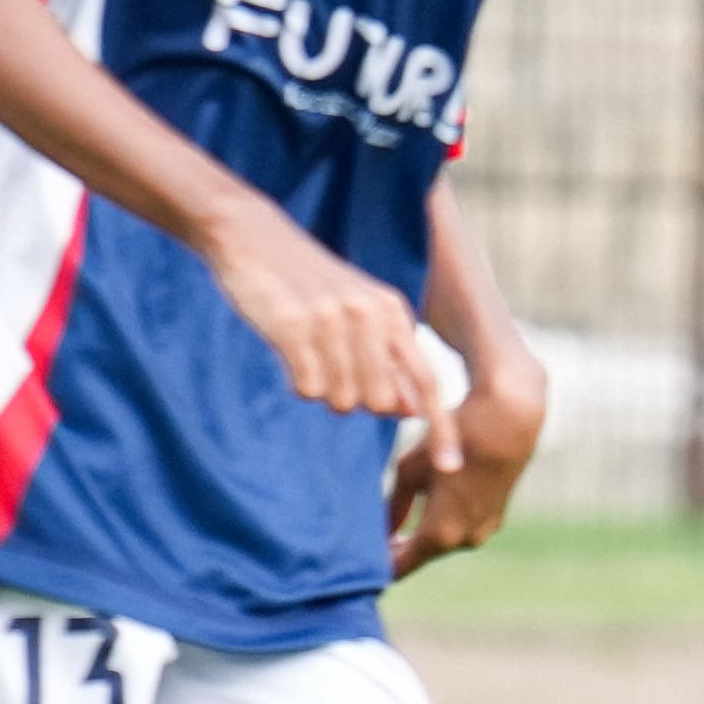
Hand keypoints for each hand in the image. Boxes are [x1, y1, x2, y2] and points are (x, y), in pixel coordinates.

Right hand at [201, 204, 440, 425]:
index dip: (441, 427)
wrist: (252, 237)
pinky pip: (307, 389)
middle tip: (331, 366)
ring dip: (324, 390)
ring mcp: (334, 321)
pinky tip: (290, 350)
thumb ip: (388, 356)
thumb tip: (410, 411)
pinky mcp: (294, 328)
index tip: (451, 466)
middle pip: (381, 402)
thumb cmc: (307, 283)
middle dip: (357, 401)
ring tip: (308, 352)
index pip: (427, 382)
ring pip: (342, 400)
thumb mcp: (360, 310)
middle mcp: (372, 316)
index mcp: (393, 312)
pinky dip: (298, 382)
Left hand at [389, 372, 544, 579]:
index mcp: (439, 534)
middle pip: (420, 556)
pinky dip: (445, 522)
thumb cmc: (451, 442)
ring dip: (421, 533)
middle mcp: (463, 542)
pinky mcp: (495, 518)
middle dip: (398, 547)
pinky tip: (434, 500)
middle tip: (371, 532)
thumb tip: (382, 531)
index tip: (358, 555)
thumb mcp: (410, 471)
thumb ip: (392, 507)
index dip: (376, 564)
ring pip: (442, 542)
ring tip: (400, 514)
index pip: (398, 567)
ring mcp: (483, 532)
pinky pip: (461, 529)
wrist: (507, 424)